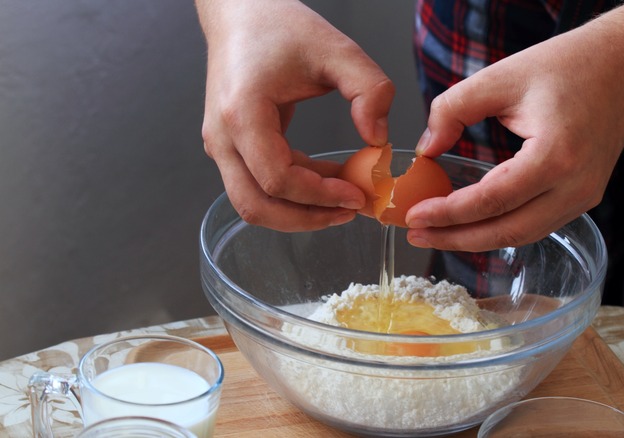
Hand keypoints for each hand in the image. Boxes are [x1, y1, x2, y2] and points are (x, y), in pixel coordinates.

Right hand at [196, 0, 394, 230]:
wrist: (241, 12)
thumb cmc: (280, 26)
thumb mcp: (336, 49)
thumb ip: (369, 90)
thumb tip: (378, 139)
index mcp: (242, 113)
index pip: (278, 179)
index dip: (320, 195)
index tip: (358, 194)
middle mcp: (222, 136)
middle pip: (256, 205)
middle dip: (306, 218)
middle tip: (349, 212)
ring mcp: (221, 145)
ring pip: (253, 203)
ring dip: (298, 211)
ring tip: (343, 201)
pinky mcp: (230, 147)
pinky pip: (258, 185)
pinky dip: (293, 192)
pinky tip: (329, 182)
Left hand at [406, 6, 623, 250]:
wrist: (623, 65)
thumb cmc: (565, 65)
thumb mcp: (499, 77)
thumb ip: (452, 110)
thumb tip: (426, 150)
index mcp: (555, 155)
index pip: (492, 199)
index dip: (449, 213)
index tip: (413, 215)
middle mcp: (575, 186)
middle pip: (506, 231)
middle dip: (456, 238)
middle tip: (416, 234)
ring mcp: (584, 196)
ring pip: (521, 235)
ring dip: (476, 239)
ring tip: (435, 233)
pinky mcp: (584, 197)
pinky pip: (536, 225)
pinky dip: (500, 228)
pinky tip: (470, 222)